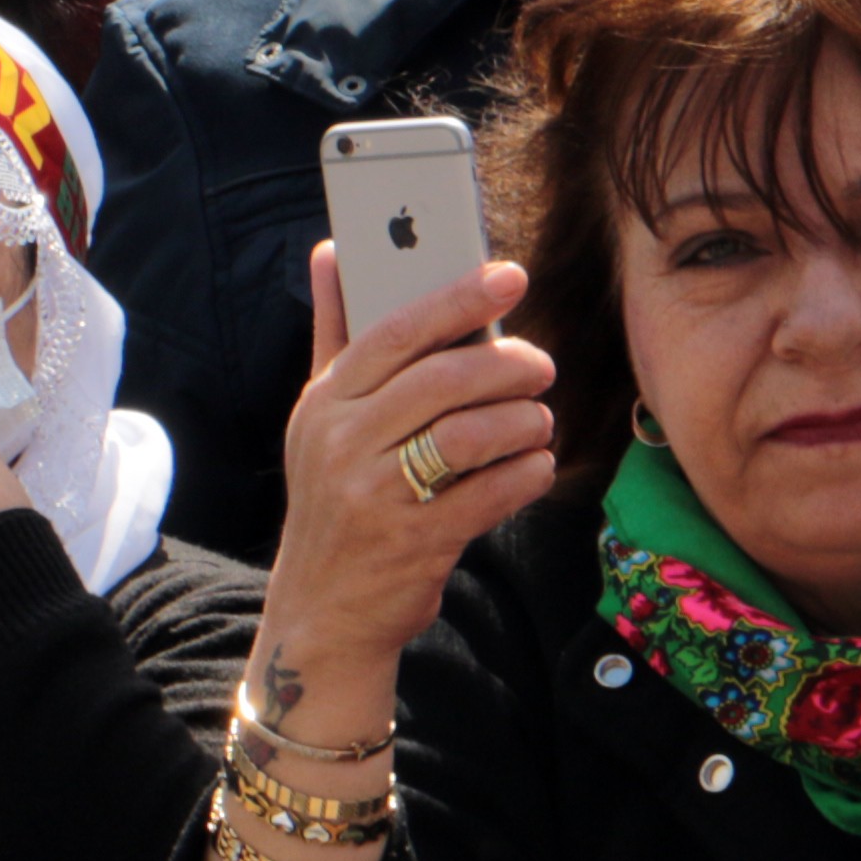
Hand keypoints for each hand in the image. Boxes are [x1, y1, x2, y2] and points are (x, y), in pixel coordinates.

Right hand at [257, 249, 557, 682]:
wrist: (323, 611)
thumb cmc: (334, 496)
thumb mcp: (318, 417)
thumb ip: (332, 332)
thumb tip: (330, 248)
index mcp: (325, 402)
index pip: (393, 332)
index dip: (456, 298)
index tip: (509, 275)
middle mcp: (343, 443)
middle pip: (440, 380)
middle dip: (506, 364)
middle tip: (541, 364)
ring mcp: (375, 495)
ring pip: (469, 435)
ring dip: (521, 421)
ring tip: (539, 419)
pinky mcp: (414, 543)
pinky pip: (487, 495)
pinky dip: (524, 473)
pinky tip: (537, 465)